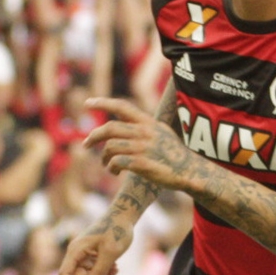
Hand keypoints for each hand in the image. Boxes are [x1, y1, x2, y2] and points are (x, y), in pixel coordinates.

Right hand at [58, 213, 131, 274]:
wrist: (125, 215)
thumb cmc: (117, 230)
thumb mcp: (110, 253)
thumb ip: (99, 272)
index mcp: (76, 251)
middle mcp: (76, 254)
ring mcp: (84, 255)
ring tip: (116, 270)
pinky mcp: (92, 256)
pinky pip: (93, 272)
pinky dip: (104, 273)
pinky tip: (115, 267)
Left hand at [84, 97, 201, 191]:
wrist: (190, 171)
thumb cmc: (174, 153)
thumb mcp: (162, 132)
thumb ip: (145, 126)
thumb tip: (127, 122)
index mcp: (148, 122)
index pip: (122, 107)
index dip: (103, 103)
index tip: (87, 104)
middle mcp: (144, 132)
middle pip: (110, 128)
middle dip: (94, 136)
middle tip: (85, 144)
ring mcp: (143, 148)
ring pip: (111, 147)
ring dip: (104, 157)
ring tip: (107, 165)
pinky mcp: (142, 164)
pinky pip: (117, 162)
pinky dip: (112, 167)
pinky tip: (115, 172)